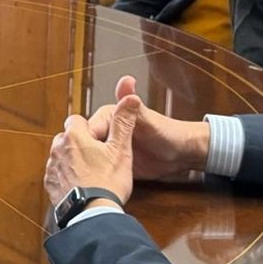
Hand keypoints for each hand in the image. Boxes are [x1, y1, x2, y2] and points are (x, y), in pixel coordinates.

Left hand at [44, 95, 142, 208]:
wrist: (92, 214)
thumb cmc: (108, 182)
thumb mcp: (121, 150)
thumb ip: (123, 122)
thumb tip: (131, 97)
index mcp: (74, 136)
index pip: (76, 120)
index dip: (89, 128)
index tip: (100, 141)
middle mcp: (57, 149)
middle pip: (67, 137)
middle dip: (79, 144)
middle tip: (98, 158)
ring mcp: (51, 168)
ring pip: (61, 156)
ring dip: (72, 160)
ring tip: (90, 174)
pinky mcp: (50, 185)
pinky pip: (56, 174)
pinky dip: (66, 177)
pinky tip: (80, 185)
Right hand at [87, 75, 211, 180]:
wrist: (181, 153)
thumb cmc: (166, 132)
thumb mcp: (147, 119)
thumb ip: (132, 105)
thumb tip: (126, 79)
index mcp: (108, 117)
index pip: (86, 131)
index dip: (84, 144)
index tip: (82, 157)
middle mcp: (105, 131)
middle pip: (84, 146)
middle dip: (83, 158)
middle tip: (85, 172)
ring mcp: (109, 148)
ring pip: (88, 159)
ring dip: (87, 168)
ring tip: (88, 179)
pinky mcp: (113, 163)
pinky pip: (100, 170)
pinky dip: (96, 176)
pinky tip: (95, 183)